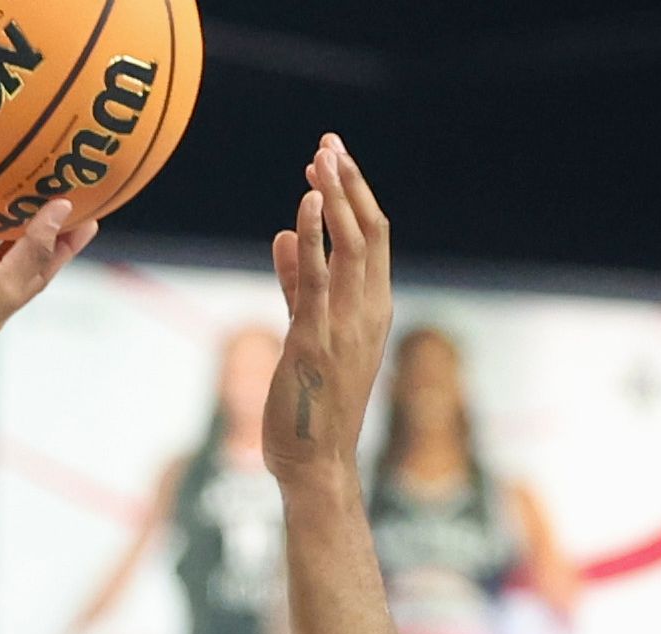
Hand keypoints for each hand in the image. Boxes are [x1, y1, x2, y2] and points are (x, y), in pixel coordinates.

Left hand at [263, 136, 392, 482]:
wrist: (316, 464)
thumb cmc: (312, 407)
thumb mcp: (306, 332)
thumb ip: (297, 283)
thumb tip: (288, 233)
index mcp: (371, 311)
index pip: (372, 240)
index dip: (355, 195)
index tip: (334, 160)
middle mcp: (368, 313)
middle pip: (368, 231)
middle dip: (350, 182)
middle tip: (329, 142)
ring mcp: (346, 326)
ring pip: (350, 244)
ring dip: (335, 195)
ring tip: (321, 155)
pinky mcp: (315, 340)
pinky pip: (318, 278)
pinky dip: (316, 235)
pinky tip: (307, 200)